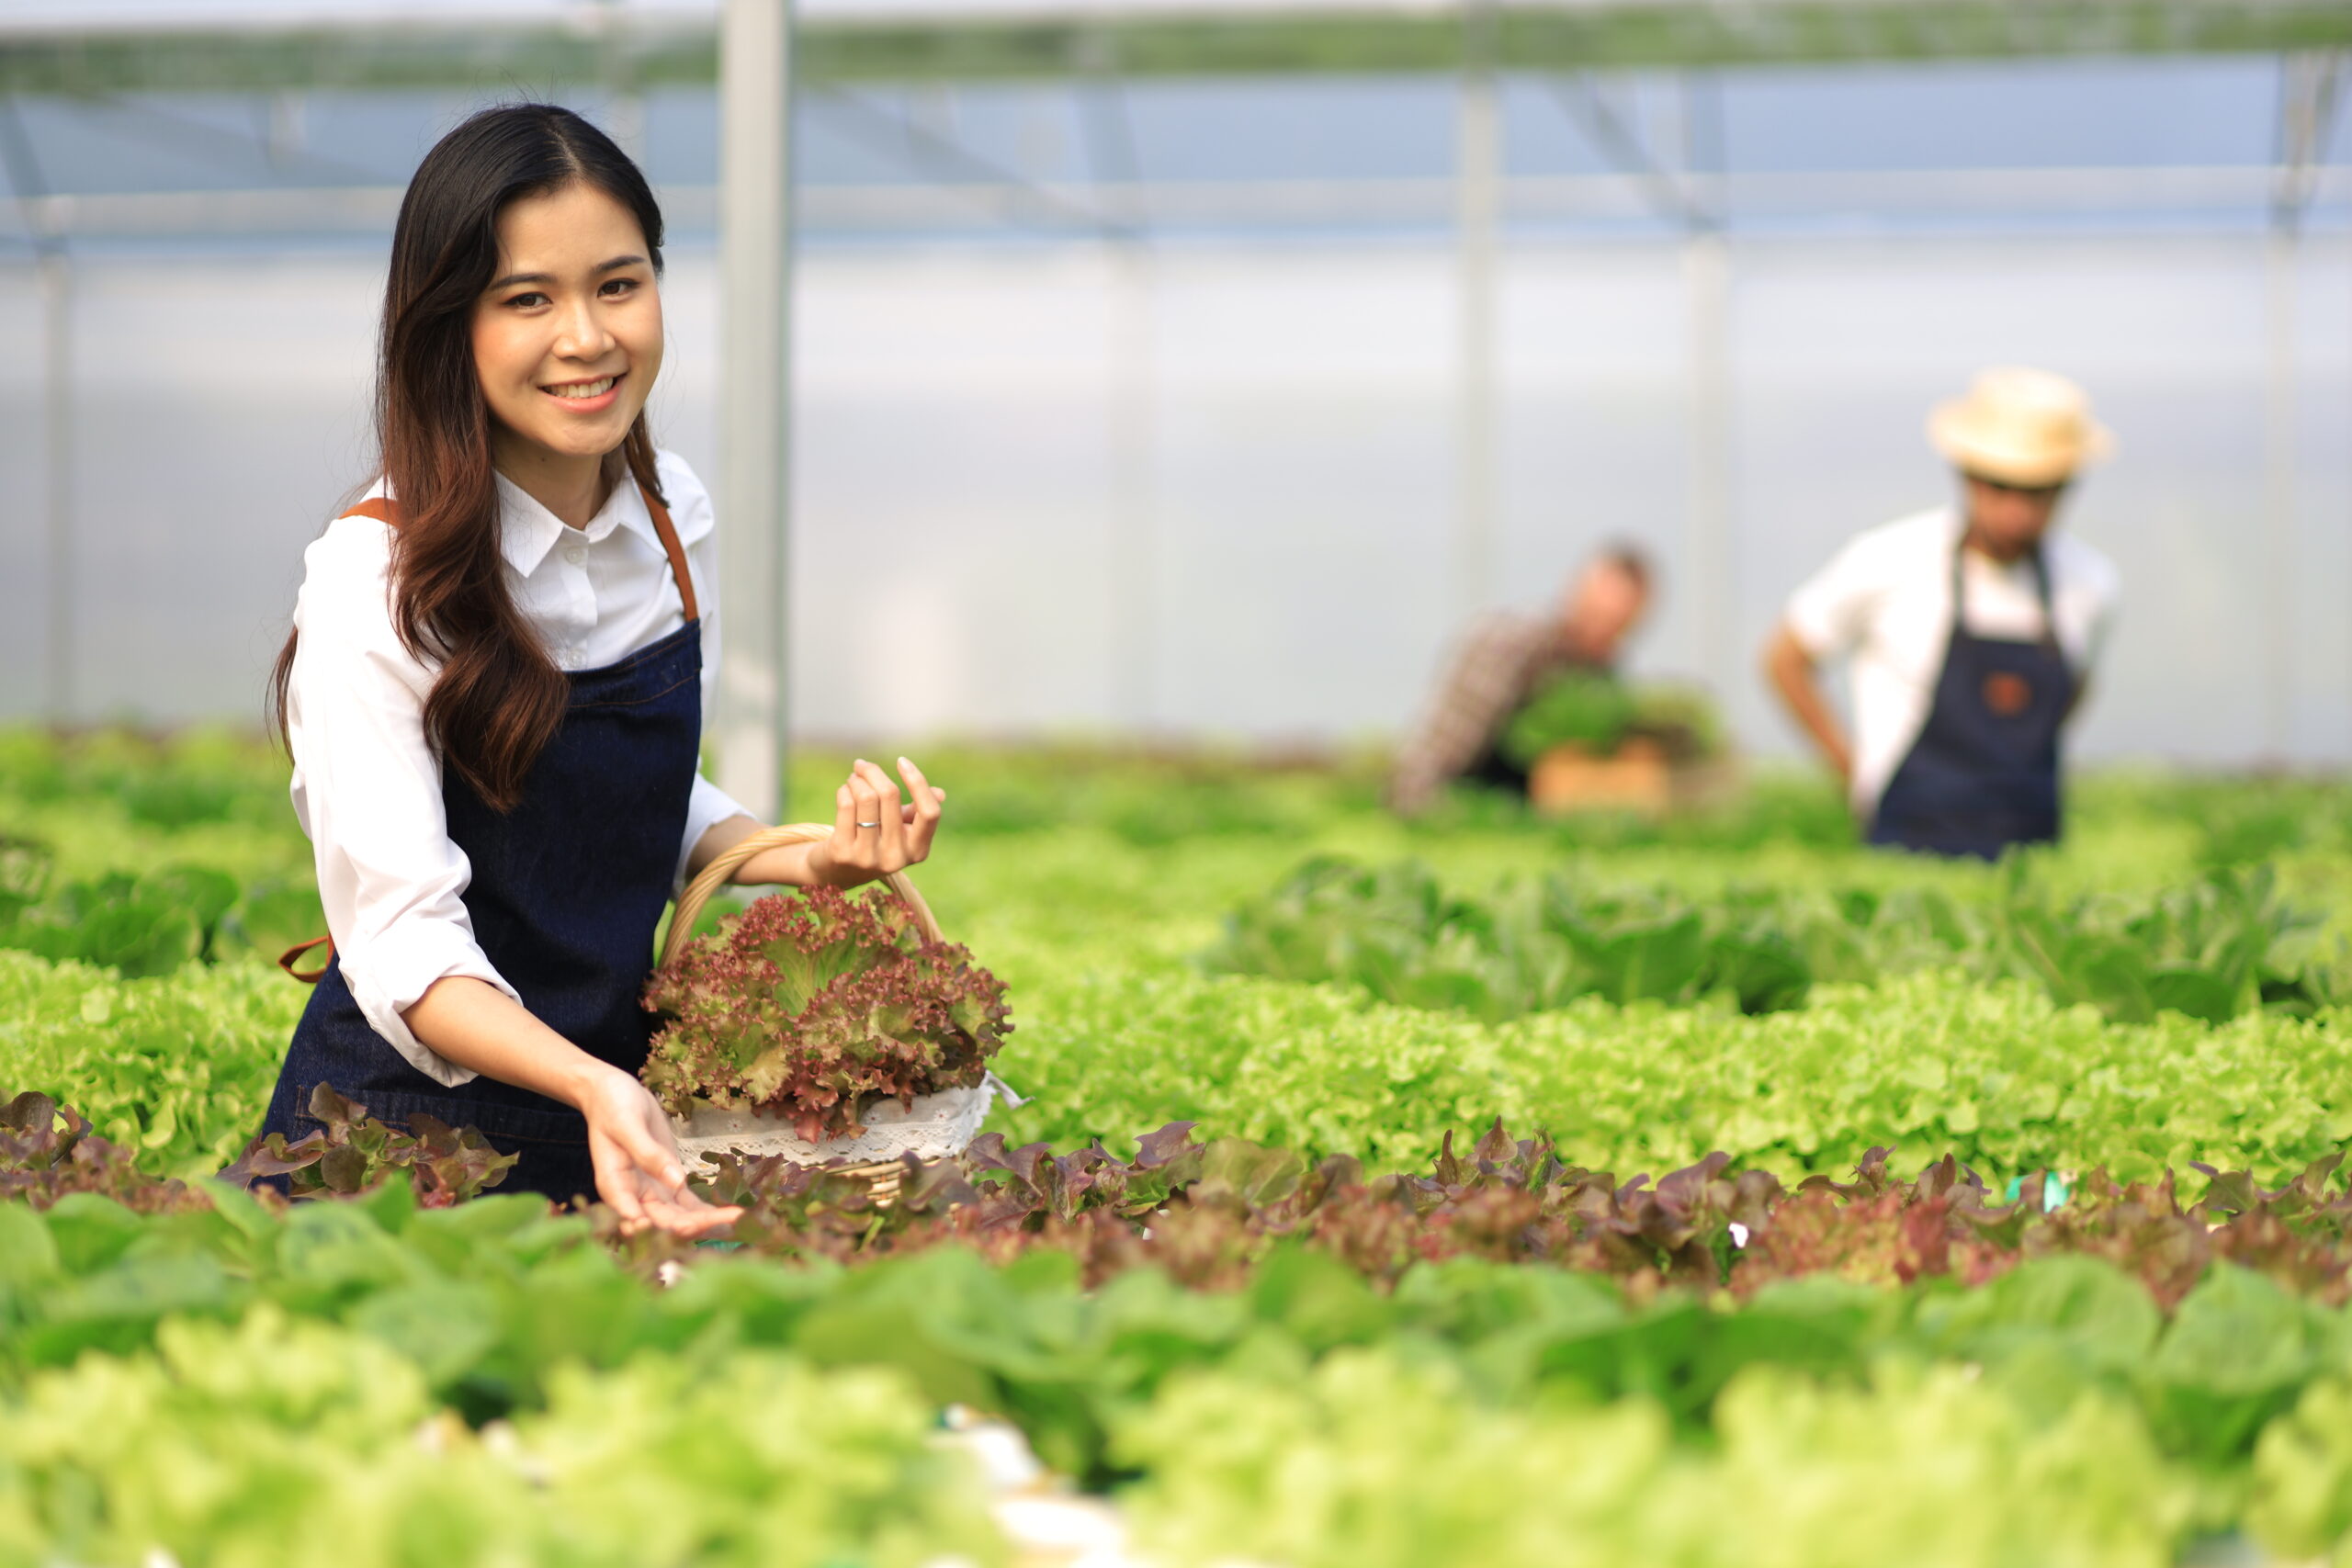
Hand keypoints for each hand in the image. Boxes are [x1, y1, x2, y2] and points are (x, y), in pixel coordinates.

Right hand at [573, 1065, 742, 1237]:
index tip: (690, 1228)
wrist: (612, 1093)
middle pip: (664, 1222)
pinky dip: (707, 1211)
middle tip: (729, 1222)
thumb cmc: (612, 1106)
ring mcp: (652, 1193)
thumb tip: (676, 1182)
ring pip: (680, 1217)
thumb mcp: (627, 1125)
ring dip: (707, 1222)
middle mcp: (633, 1198)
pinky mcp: (668, 1183)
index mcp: (614, 1186)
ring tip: (738, 1220)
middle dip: (695, 1226)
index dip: (660, 1230)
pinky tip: (731, 1214)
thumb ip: (648, 1154)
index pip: (635, 1217)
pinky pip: (688, 1204)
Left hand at [807, 757, 945, 887]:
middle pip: (890, 795)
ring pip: (866, 797)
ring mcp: (868, 857)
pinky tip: (844, 791)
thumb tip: (940, 794)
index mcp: (918, 851)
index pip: (929, 812)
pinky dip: (844, 791)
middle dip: (873, 772)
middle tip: (862, 765)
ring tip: (853, 779)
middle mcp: (896, 857)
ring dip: (856, 780)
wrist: (838, 872)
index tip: (902, 761)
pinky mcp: (842, 853)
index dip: (918, 782)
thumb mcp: (901, 831)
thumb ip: (918, 814)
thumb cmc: (876, 842)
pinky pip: (846, 805)